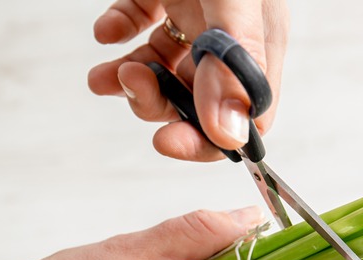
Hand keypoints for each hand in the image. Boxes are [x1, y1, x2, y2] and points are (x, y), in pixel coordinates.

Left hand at [88, 0, 289, 160]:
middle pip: (196, 101)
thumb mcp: (234, 1)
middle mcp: (226, 39)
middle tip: (130, 83)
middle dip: (157, 104)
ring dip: (132, 79)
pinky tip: (108, 31)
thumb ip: (231, 64)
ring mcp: (193, 18)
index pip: (241, 120)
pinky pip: (138, 25)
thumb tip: (229, 135)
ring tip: (108, 73)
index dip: (204, 140)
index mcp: (255, 46)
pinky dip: (119, 33)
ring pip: (163, 70)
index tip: (166, 142)